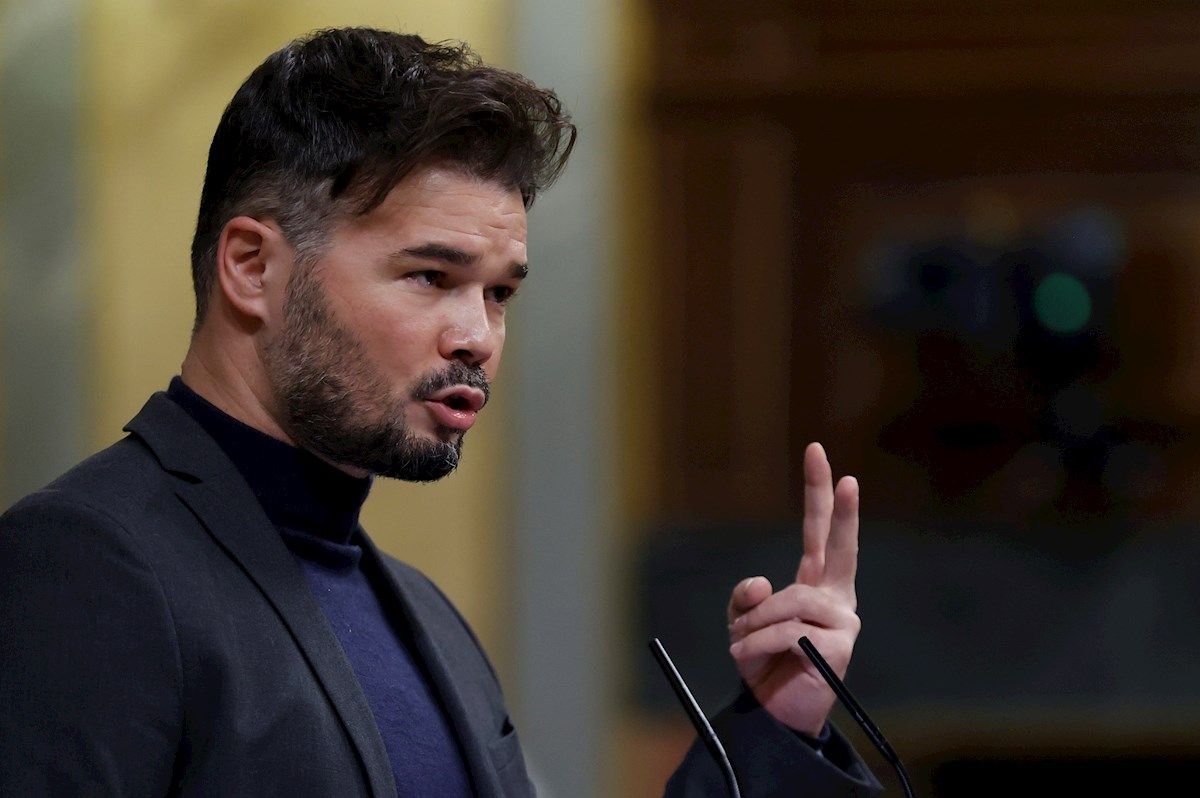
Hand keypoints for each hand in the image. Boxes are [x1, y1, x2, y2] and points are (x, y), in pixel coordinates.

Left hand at [726, 442, 860, 736]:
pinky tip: (746, 655)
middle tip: (822, 455)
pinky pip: (785, 630)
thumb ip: (747, 598)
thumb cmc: (762, 664)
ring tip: (741, 645)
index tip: (820, 454)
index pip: (819, 533)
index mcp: (816, 585)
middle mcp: (836, 598)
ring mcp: (842, 621)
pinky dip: (757, 642)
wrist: (774, 715)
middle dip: (830, 499)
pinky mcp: (838, 647)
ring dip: (755, 623)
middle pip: (836, 543)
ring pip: (789, 600)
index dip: (820, 495)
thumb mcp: (743, 624)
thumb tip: (763, 582)